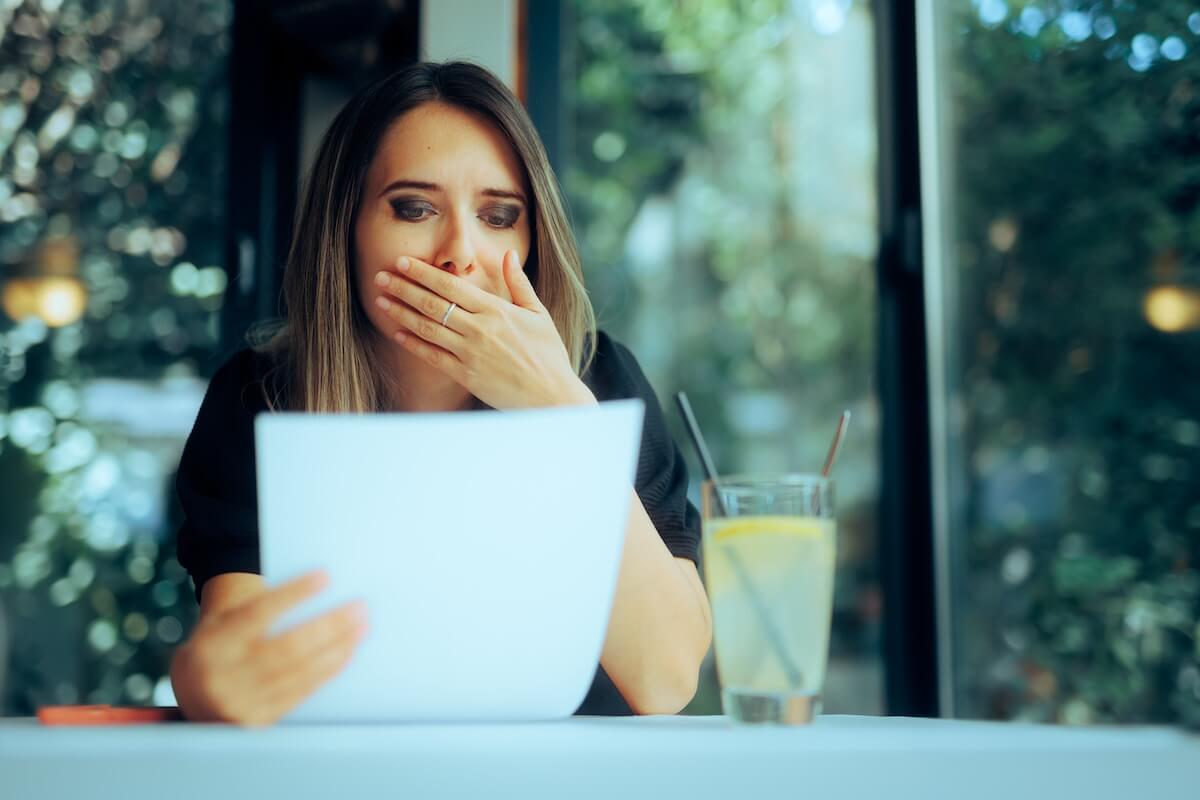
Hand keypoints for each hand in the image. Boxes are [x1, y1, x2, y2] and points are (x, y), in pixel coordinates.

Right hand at [170, 571, 367, 725]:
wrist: (191, 695)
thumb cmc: (218, 646)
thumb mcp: (222, 622)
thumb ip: (259, 609)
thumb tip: (316, 584)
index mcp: (213, 644)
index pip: (258, 614)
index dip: (293, 594)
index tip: (325, 577)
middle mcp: (224, 676)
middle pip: (287, 648)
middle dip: (329, 626)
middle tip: (359, 607)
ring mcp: (241, 703)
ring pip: (299, 673)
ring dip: (336, 648)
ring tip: (361, 628)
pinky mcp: (258, 721)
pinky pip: (301, 693)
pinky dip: (327, 671)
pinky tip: (345, 653)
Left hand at [372, 251, 596, 408]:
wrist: (551, 396)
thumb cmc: (548, 354)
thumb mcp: (538, 314)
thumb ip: (519, 284)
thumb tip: (508, 254)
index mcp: (496, 310)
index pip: (451, 286)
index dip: (424, 273)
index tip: (403, 261)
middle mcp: (479, 329)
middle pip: (433, 303)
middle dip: (404, 288)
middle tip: (380, 276)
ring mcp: (470, 353)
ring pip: (428, 327)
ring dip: (401, 312)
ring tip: (380, 300)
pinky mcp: (466, 375)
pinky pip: (432, 356)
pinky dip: (413, 343)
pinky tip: (396, 333)